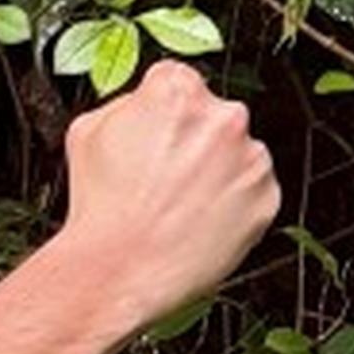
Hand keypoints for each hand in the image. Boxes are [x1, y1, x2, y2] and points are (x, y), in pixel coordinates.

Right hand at [60, 55, 281, 337]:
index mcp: (178, 90)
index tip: (156, 138)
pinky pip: (254, 192)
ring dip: (218, 172)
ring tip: (181, 205)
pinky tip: (199, 221)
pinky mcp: (267, 198)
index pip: (178, 83)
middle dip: (195, 141)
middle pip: (214, 117)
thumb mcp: (86, 131)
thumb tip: (145, 104)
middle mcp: (223, 117)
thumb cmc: (100, 206)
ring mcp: (251, 159)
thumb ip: (125, 104)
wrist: (119, 270)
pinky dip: (234, 203)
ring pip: (238, 154)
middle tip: (166, 177)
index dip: (162, 114)